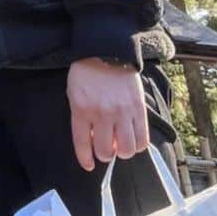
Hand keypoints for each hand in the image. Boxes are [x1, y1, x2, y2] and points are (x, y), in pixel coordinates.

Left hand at [67, 58, 149, 172]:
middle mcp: (102, 113)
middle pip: (106, 151)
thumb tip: (92, 141)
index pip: (83, 143)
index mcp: (82, 109)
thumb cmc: (86, 73)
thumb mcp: (74, 94)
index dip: (85, 159)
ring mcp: (122, 112)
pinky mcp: (139, 108)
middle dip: (105, 154)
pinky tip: (133, 138)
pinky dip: (138, 144)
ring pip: (127, 149)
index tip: (88, 165)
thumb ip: (81, 118)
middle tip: (107, 147)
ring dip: (123, 151)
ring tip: (121, 143)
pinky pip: (143, 138)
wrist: (107, 51)